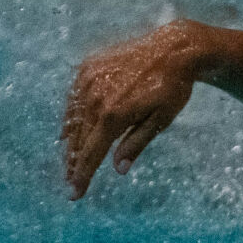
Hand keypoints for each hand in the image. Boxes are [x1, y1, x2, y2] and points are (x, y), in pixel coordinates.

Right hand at [61, 20, 205, 198]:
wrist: (173, 49)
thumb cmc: (172, 88)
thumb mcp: (161, 120)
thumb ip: (136, 143)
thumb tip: (118, 169)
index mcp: (114, 115)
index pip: (91, 154)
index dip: (82, 175)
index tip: (74, 194)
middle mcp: (95, 98)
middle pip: (78, 139)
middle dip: (73, 163)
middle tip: (70, 181)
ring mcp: (88, 81)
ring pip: (72, 119)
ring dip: (69, 142)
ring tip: (69, 161)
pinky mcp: (87, 68)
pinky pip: (73, 99)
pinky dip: (71, 117)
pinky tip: (70, 131)